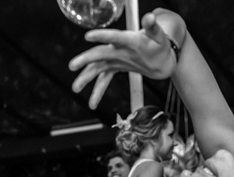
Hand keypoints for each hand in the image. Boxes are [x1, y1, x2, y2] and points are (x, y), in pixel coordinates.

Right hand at [69, 12, 184, 108]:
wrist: (161, 58)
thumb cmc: (159, 45)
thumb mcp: (159, 36)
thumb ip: (153, 27)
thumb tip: (150, 17)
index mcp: (128, 39)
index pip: (114, 37)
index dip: (102, 36)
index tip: (88, 37)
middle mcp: (117, 48)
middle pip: (100, 53)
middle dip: (86, 59)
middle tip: (72, 66)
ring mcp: (114, 59)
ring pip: (97, 68)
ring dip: (86, 78)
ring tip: (76, 88)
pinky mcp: (115, 67)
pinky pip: (104, 80)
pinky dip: (98, 91)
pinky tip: (92, 103)